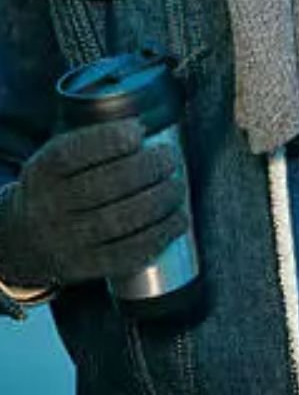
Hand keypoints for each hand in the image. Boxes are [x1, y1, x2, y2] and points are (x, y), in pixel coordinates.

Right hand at [0, 119, 188, 287]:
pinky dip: (161, 234)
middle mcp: (50, 207)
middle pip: (105, 185)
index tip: (139, 132)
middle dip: (150, 167)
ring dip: (161, 200)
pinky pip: (128, 253)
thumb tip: (149, 127)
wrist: (25, 240)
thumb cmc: (62, 185)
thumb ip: (98, 139)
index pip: (74, 154)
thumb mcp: (62, 156)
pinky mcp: (86, 267)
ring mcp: (68, 240)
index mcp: (44, 171)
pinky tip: (178, 219)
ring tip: (178, 186)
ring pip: (120, 220)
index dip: (112, 140)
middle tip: (170, 157)